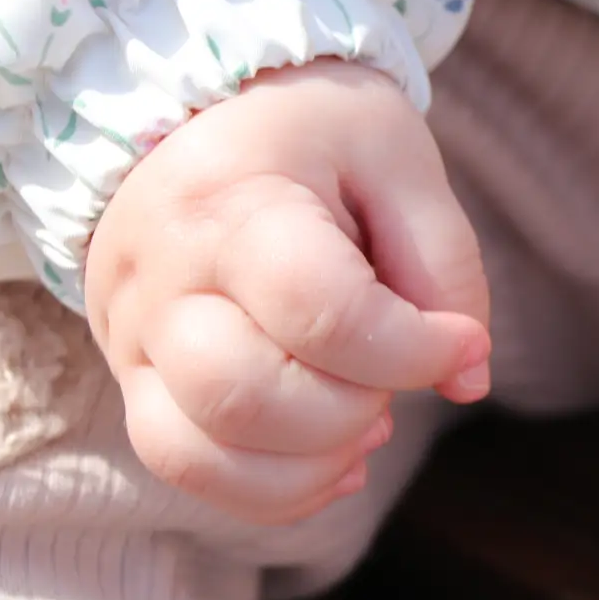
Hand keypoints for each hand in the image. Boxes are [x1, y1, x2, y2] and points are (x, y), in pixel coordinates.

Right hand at [86, 60, 490, 524]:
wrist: (196, 111)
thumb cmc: (313, 134)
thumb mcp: (398, 160)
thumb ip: (445, 267)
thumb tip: (465, 380)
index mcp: (232, 203)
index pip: (321, 313)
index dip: (412, 350)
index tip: (460, 342)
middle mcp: (162, 279)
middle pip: (247, 398)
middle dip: (353, 411)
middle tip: (395, 370)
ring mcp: (134, 338)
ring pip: (203, 452)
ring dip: (314, 462)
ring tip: (367, 417)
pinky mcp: (133, 379)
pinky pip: (185, 470)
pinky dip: (273, 488)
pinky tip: (335, 455)